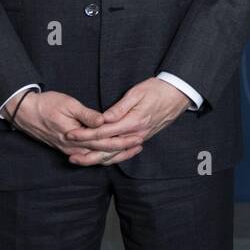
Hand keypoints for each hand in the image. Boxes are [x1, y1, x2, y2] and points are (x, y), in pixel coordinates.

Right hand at [6, 90, 137, 165]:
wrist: (25, 112)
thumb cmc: (47, 105)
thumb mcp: (68, 105)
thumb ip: (86, 115)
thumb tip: (103, 121)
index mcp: (76, 137)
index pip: (104, 143)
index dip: (122, 141)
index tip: (137, 137)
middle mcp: (74, 147)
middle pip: (103, 152)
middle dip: (123, 149)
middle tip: (140, 144)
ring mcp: (70, 150)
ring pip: (96, 157)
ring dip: (115, 154)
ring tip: (132, 149)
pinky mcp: (68, 148)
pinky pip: (89, 156)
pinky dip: (103, 155)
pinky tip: (113, 153)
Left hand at [62, 77, 190, 165]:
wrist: (180, 93)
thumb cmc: (158, 89)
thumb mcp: (138, 92)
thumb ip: (120, 107)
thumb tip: (104, 118)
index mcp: (134, 121)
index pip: (104, 132)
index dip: (86, 134)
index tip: (71, 134)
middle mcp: (137, 133)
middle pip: (108, 148)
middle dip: (87, 152)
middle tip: (70, 155)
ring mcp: (141, 137)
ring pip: (116, 154)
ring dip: (98, 159)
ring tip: (81, 160)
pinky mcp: (143, 137)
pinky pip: (124, 151)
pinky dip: (112, 157)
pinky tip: (101, 159)